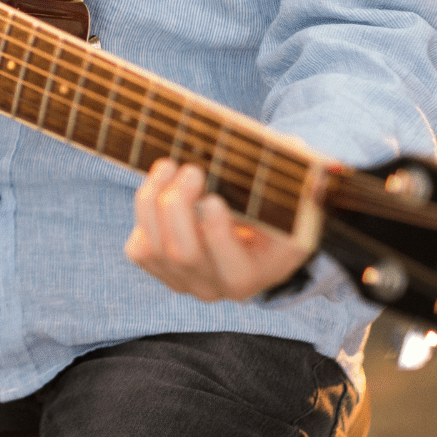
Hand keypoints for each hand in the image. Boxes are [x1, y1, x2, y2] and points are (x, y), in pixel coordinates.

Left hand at [124, 160, 311, 301]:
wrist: (253, 220)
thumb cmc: (277, 204)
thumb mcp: (296, 196)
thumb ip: (298, 178)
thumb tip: (293, 149)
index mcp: (262, 274)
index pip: (235, 272)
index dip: (218, 236)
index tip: (214, 198)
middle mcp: (221, 287)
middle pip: (184, 255)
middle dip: (178, 207)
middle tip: (189, 169)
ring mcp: (186, 281)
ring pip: (154, 250)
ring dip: (153, 201)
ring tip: (168, 166)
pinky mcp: (160, 268)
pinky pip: (138, 250)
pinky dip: (143, 214)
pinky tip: (159, 186)